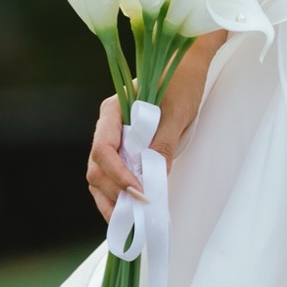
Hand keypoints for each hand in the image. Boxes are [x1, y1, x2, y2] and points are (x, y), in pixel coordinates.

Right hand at [85, 31, 224, 221]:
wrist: (189, 65)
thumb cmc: (183, 82)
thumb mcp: (177, 112)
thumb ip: (163, 144)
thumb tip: (154, 181)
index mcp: (112, 111)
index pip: (103, 150)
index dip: (118, 176)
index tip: (139, 192)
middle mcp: (107, 125)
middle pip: (97, 167)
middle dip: (112, 194)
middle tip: (133, 215)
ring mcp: (114, 136)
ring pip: (101, 174)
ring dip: (112, 198)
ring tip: (129, 221)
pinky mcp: (126, 145)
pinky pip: (114, 172)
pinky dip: (119, 191)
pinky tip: (130, 207)